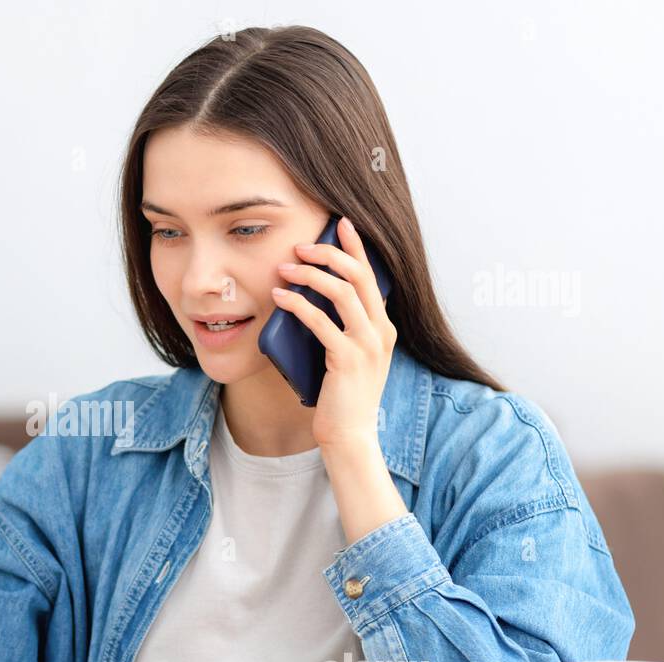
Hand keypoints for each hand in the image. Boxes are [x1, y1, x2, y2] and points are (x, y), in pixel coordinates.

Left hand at [271, 216, 396, 452]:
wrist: (350, 434)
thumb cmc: (342, 396)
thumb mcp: (349, 356)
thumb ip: (344, 328)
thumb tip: (315, 298)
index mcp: (384, 327)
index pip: (371, 276)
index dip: (356, 247)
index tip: (340, 224)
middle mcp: (381, 331)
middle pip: (358, 276)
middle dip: (327, 254)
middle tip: (299, 248)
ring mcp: (367, 344)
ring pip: (341, 292)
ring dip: (309, 276)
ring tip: (283, 271)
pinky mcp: (347, 359)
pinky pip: (320, 321)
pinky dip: (297, 305)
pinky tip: (279, 298)